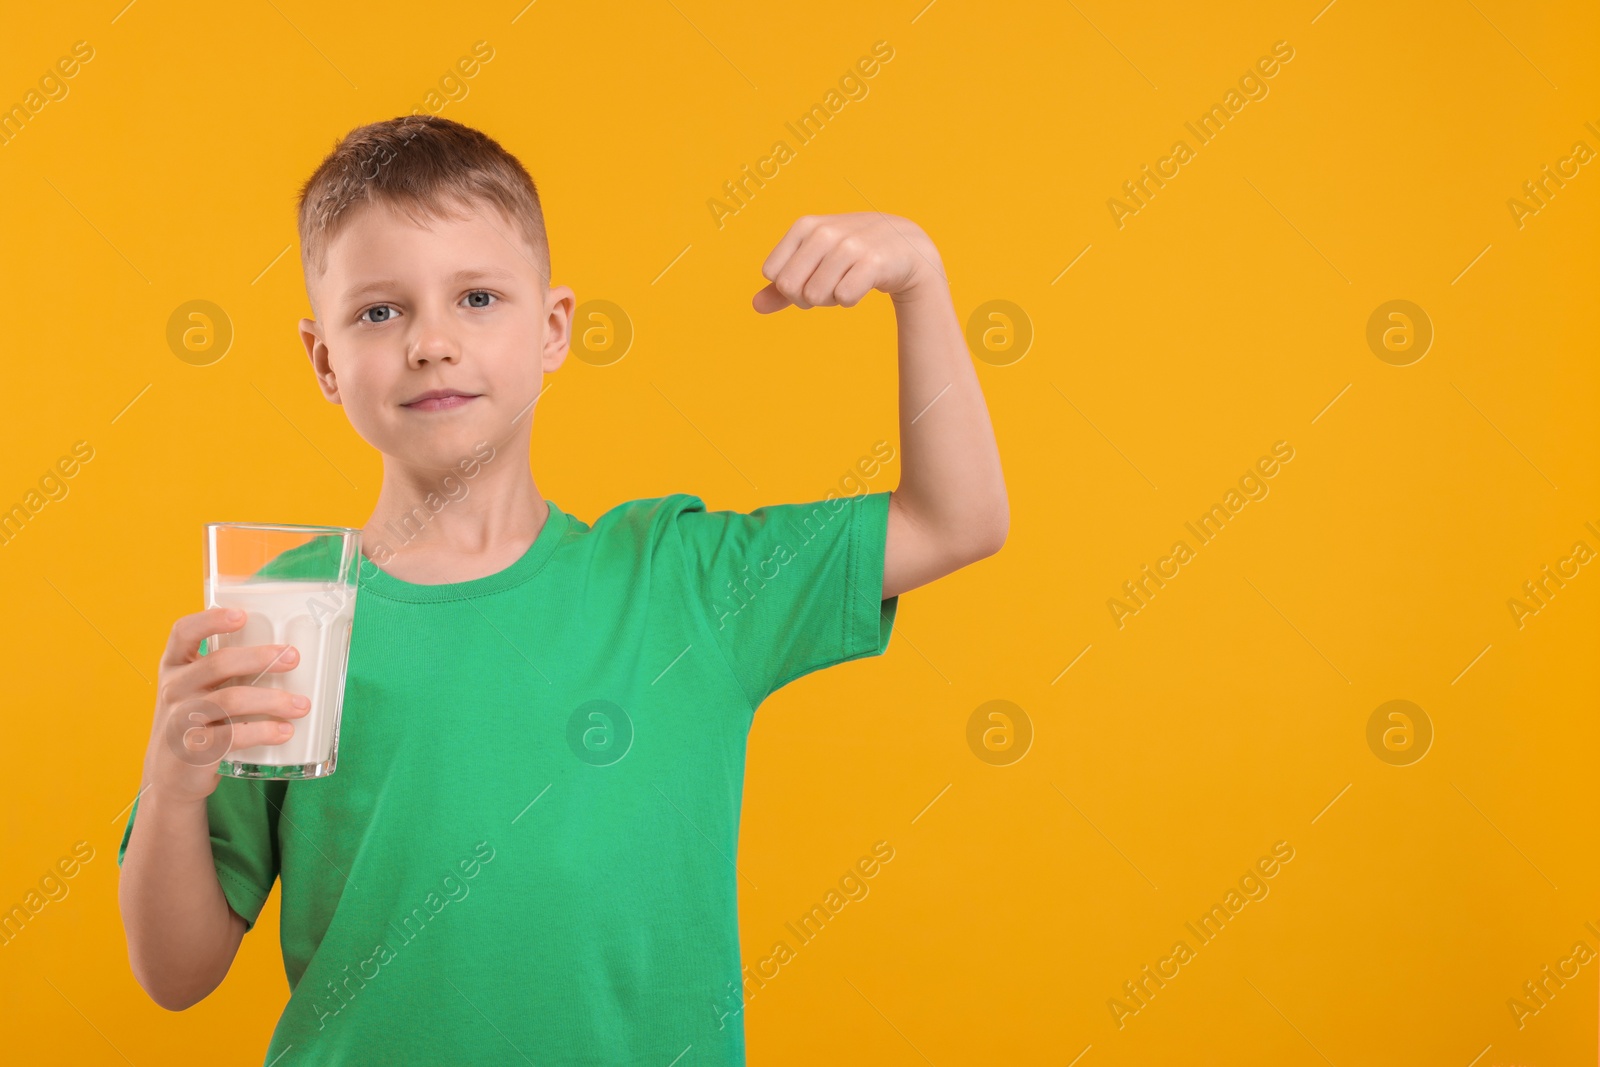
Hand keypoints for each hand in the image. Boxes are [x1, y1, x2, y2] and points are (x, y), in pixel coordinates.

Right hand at [141, 607, 307, 805]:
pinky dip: (263, 732)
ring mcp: (180, 719)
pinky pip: (232, 735)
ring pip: (230, 700)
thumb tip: (288, 650)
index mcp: (175, 665)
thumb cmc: (198, 721)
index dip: (210, 620)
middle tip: (293, 657)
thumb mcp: (198, 690)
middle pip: (218, 664)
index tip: (242, 615)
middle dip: (260, 658)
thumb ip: (227, 669)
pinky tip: (284, 731)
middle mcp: (173, 688)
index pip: (183, 632)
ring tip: (302, 705)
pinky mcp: (193, 749)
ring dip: (272, 700)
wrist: (170, 776)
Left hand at [752, 212, 944, 312]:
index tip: (811, 277)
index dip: (790, 287)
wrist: (905, 245)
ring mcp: (849, 245)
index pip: (774, 275)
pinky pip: (844, 297)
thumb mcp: (814, 262)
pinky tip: (863, 284)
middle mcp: (824, 232)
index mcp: (804, 226)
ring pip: (815, 295)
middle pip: (791, 288)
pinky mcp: (872, 262)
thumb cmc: (851, 256)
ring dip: (831, 299)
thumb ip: (782, 286)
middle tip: (829, 285)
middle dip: (807, 297)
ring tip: (847, 282)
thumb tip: (755, 306)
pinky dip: (851, 300)